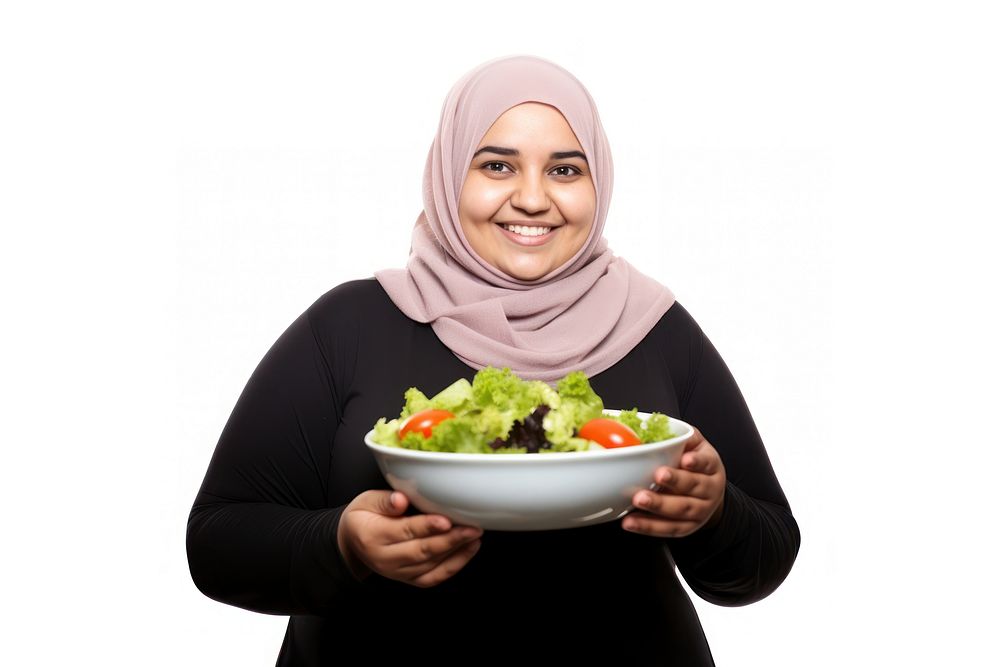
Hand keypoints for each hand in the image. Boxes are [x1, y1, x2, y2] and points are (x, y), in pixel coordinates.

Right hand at [337, 490, 482, 588]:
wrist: (353, 542)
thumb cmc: (363, 517)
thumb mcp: (366, 501)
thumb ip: (384, 500)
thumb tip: (401, 500)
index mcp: (373, 536)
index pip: (404, 531)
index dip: (427, 526)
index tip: (446, 520)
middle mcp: (385, 559)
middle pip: (421, 551)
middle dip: (450, 540)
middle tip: (471, 528)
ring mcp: (397, 573)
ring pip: (431, 566)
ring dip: (456, 552)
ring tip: (474, 536)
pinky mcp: (409, 579)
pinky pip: (434, 577)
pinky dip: (454, 566)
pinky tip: (468, 550)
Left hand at [621, 427, 725, 537]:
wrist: (709, 494)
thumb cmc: (695, 465)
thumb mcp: (694, 446)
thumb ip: (679, 436)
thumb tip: (651, 423)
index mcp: (711, 466)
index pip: (707, 462)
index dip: (697, 462)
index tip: (685, 459)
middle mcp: (710, 489)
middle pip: (694, 487)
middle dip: (675, 481)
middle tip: (657, 475)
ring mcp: (701, 511)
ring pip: (681, 510)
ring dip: (658, 506)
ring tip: (638, 500)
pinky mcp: (688, 528)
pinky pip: (668, 529)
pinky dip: (648, 527)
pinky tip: (631, 521)